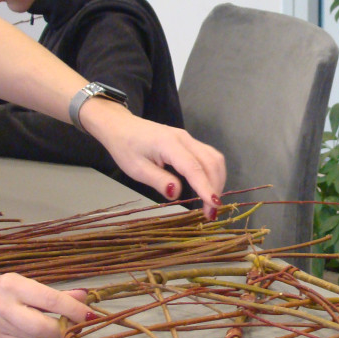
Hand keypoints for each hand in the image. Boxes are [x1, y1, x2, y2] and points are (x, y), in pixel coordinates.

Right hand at [0, 272, 93, 337]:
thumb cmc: (1, 289)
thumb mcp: (26, 284)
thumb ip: (55, 292)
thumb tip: (84, 297)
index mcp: (13, 286)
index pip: (50, 300)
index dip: (73, 310)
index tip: (89, 315)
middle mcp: (2, 307)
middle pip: (42, 326)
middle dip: (64, 329)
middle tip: (77, 326)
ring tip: (65, 331)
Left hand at [81, 100, 225, 212]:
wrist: (121, 126)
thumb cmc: (125, 147)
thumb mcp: (135, 169)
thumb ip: (158, 180)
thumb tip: (176, 193)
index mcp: (168, 144)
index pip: (193, 168)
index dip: (205, 187)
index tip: (213, 206)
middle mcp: (184, 139)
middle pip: (211, 162)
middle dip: (215, 187)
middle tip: (211, 212)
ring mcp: (189, 138)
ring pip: (214, 158)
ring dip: (217, 180)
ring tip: (211, 201)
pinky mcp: (190, 142)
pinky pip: (209, 156)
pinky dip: (213, 173)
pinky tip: (209, 186)